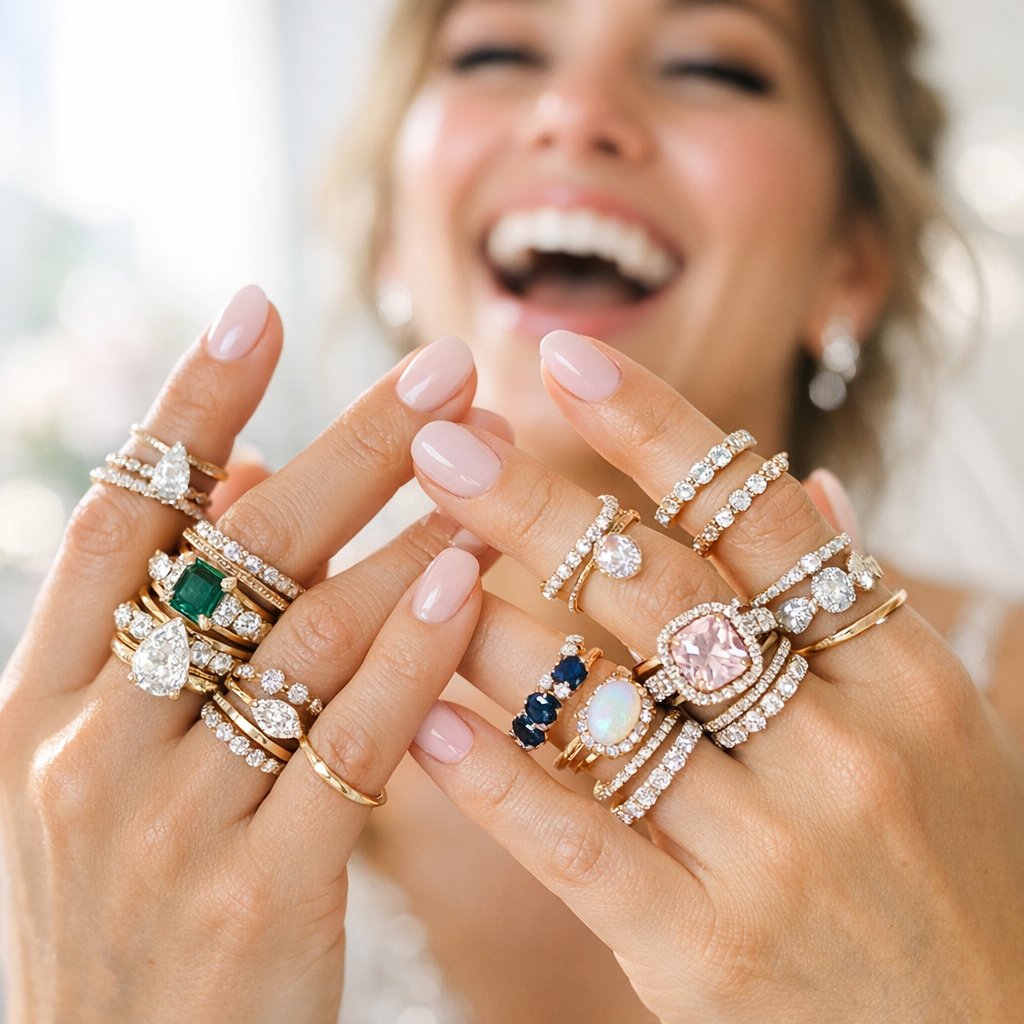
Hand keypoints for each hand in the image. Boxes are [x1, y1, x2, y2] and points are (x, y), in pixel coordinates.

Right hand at [0, 290, 488, 1023]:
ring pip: (310, 636)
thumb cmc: (124, 904)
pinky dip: (418, 655)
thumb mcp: (105, 761)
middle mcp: (93, 744)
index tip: (257, 306)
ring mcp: (172, 822)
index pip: (120, 515)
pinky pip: (354, 744)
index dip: (189, 406)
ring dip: (411, 537)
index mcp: (40, 701)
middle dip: (349, 448)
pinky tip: (477, 582)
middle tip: (444, 365)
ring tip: (490, 459)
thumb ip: (162, 623)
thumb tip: (237, 482)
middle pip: (237, 553)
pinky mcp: (262, 895)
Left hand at [408, 329, 1023, 1022]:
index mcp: (898, 673)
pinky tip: (426, 726)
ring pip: (603, 708)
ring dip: (488, 634)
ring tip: (406, 567)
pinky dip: (496, 784)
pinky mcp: (708, 955)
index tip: (562, 360)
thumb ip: (862, 606)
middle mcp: (839, 746)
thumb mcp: (943, 725)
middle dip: (537, 510)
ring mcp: (774, 853)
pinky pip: (582, 849)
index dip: (653, 429)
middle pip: (660, 591)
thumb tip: (812, 489)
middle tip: (441, 444)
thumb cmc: (959, 871)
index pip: (757, 515)